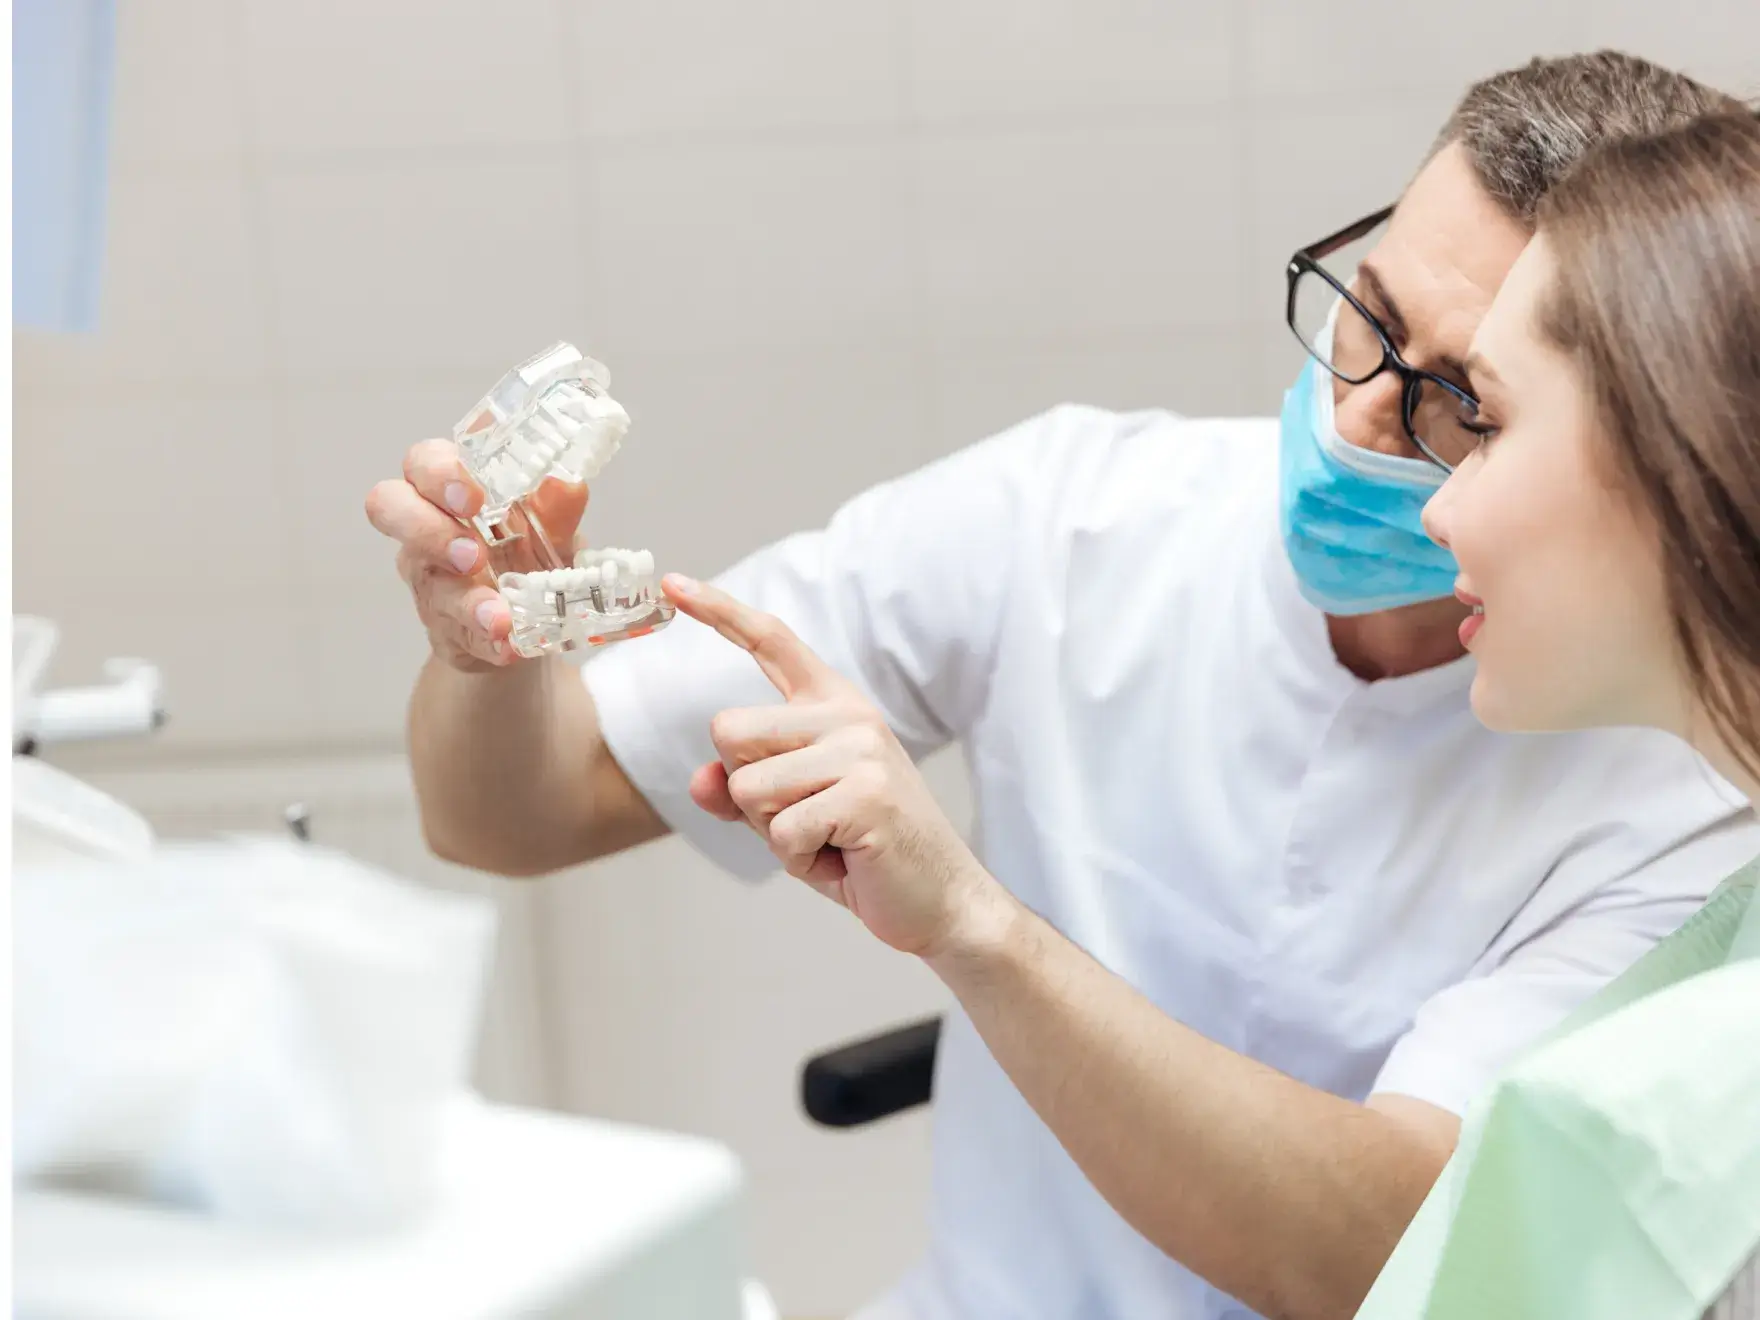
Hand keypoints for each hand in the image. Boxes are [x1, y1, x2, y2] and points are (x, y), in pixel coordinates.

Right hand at [365, 440, 588, 671]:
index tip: (474, 496)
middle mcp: (423, 526)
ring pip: (426, 582)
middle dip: (427, 529)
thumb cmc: (526, 547)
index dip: (438, 473)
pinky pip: (454, 633)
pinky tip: (508, 646)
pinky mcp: (443, 626)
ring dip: (464, 600)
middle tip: (472, 554)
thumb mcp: (550, 525)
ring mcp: (428, 578)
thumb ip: (557, 505)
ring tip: (499, 615)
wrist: (530, 615)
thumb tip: (569, 482)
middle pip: (388, 508)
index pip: (422, 462)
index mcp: (447, 487)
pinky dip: (485, 640)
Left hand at [664, 574, 1012, 958]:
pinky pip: (781, 832)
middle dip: (746, 792)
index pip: (770, 641)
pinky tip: (843, 858)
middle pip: (729, 732)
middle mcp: (848, 715)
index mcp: (832, 706)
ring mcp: (861, 750)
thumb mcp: (791, 817)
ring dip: (774, 833)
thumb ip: (741, 792)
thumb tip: (699, 780)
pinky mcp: (867, 795)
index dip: (718, 611)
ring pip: (747, 787)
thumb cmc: (863, 853)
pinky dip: (799, 861)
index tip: (673, 583)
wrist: (941, 901)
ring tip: (829, 841)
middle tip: (806, 819)